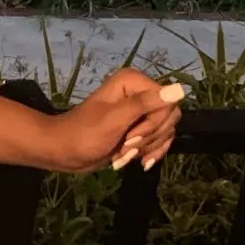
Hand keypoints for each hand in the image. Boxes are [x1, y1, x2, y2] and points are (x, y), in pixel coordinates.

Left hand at [45, 69, 185, 175]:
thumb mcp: (115, 119)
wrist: (64, 152)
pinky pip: (159, 140)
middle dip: (149, 138)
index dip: (154, 124)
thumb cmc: (84, 134)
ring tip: (123, 156)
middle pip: (169, 118)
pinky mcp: (139, 127)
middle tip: (126, 147)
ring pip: (166, 131)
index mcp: (134, 82)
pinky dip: (150, 152)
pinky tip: (138, 162)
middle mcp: (141, 92)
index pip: (168, 104)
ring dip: (147, 148)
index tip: (131, 138)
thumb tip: (181, 89)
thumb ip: (146, 103)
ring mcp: (141, 110)